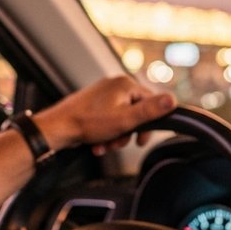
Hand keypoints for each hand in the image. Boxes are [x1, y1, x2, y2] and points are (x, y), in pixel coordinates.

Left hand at [32, 76, 175, 155]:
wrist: (57, 129)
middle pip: (135, 112)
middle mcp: (114, 85)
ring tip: (105, 145)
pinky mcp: (94, 104)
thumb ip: (151, 110)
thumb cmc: (88, 123)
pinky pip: (108, 120)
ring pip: (121, 119)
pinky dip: (106, 134)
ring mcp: (103, 94)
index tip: (141, 140)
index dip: (148, 124)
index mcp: (125, 84)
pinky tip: (98, 144)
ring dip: (116, 136)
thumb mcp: (125, 120)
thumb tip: (173, 100)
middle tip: (118, 143)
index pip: (151, 102)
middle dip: (128, 133)